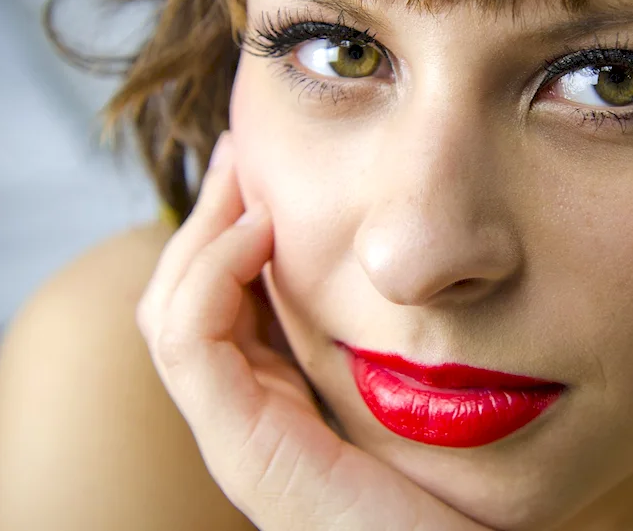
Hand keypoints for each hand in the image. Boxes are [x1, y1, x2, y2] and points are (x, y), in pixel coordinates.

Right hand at [137, 132, 492, 530]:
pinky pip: (192, 344)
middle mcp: (251, 418)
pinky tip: (260, 228)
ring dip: (202, 231)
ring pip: (173, 313)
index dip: (231, 229)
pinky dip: (211, 274)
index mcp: (282, 401)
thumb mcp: (420, 382)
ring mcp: (242, 439)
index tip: (265, 166)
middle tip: (244, 152)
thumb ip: (395, 332)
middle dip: (209, 218)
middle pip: (186, 299)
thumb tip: (402, 252)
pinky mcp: (251, 454)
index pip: (221, 303)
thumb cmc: (459, 480)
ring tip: (246, 172)